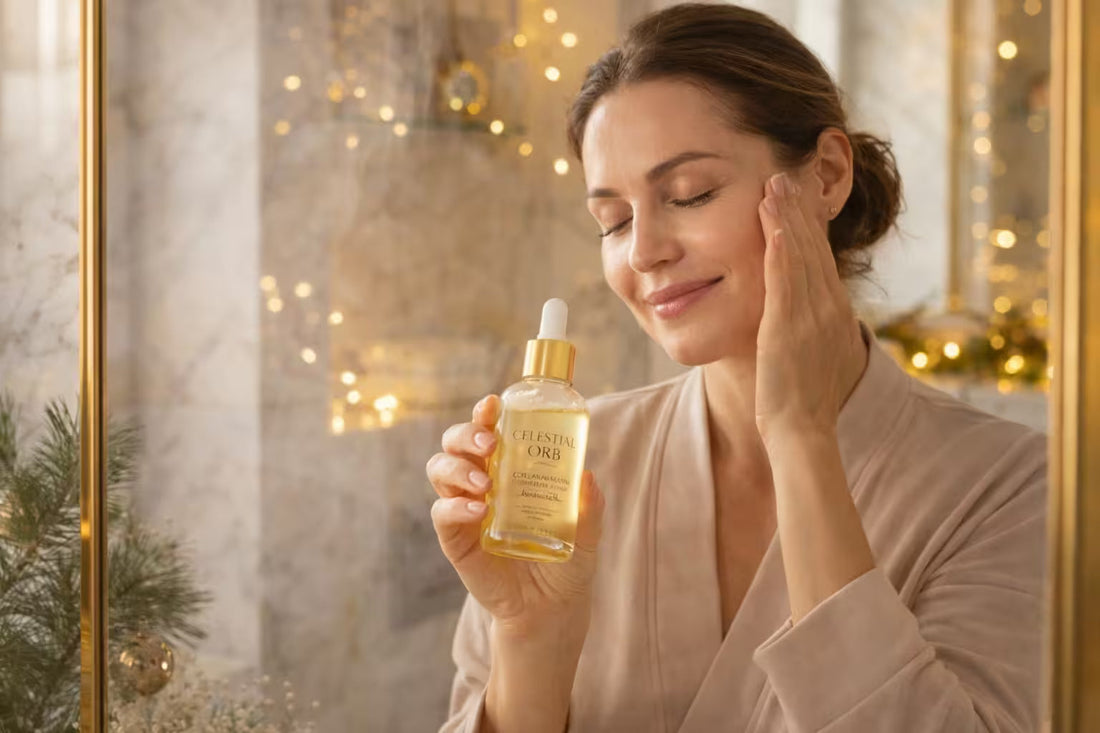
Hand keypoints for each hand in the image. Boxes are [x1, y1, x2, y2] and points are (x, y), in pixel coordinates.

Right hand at [426, 394, 605, 638]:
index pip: (488, 432)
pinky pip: (442, 514)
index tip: (494, 402)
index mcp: (508, 470)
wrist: (551, 610)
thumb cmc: (566, 564)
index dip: (484, 414)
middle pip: (455, 444)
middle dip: (465, 433)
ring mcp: (465, 511)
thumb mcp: (586, 533)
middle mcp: (481, 484)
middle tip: (489, 441)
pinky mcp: (456, 540)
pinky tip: (480, 510)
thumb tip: (587, 475)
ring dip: (458, 467)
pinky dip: (455, 507)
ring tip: (485, 482)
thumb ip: (589, 506)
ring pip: (440, 470)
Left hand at [755, 172, 865, 441]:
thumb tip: (812, 325)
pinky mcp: (788, 326)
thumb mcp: (814, 359)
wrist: (803, 432)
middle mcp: (827, 308)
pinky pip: (785, 280)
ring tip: (777, 183)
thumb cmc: (804, 403)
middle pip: (814, 248)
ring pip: (800, 256)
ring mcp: (810, 316)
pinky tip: (775, 222)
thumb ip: (813, 334)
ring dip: (788, 217)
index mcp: (832, 314)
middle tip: (789, 173)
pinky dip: (782, 248)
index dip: (810, 226)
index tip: (800, 197)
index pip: (821, 259)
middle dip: (801, 210)